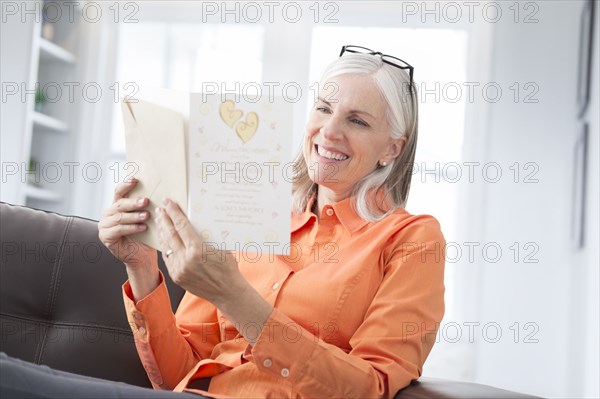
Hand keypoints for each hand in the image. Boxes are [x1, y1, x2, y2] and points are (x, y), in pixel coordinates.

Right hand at [98, 178, 156, 270]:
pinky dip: (131, 228)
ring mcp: (105, 225)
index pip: (118, 192)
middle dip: (133, 202)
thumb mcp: (146, 217)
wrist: (142, 255)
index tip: (135, 180)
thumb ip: (145, 206)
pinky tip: (143, 228)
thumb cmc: (145, 236)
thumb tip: (158, 192)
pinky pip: (118, 230)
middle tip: (146, 201)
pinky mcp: (106, 237)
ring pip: (119, 217)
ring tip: (147, 216)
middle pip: (119, 204)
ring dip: (134, 216)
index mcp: (117, 206)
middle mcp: (109, 214)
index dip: (126, 185)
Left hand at [156, 198, 273, 343]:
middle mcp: (185, 259)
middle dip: (164, 220)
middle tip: (160, 209)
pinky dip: (165, 247)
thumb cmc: (228, 268)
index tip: (168, 203)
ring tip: (160, 221)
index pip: (181, 226)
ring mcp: (179, 269)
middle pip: (170, 234)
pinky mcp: (176, 276)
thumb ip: (206, 236)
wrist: (227, 292)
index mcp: (197, 249)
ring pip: (166, 247)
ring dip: (162, 232)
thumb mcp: (220, 247)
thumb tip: (197, 220)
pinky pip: (168, 258)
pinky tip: (165, 239)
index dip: (173, 213)